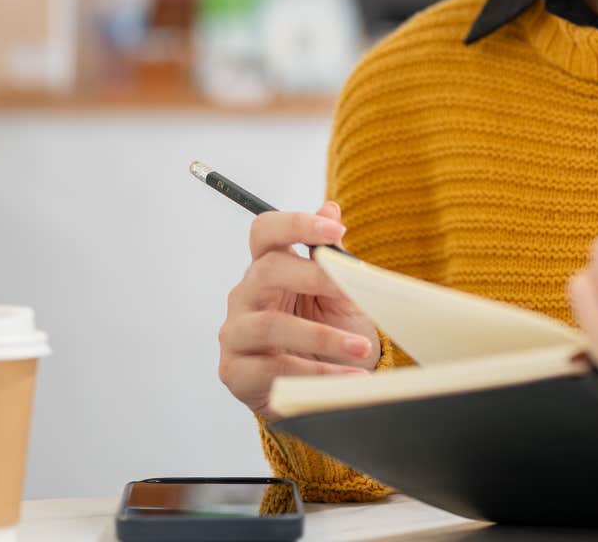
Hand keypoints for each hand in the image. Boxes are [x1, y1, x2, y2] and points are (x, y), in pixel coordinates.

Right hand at [218, 201, 380, 420]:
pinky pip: (272, 369)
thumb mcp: (340, 296)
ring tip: (361, 348)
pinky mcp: (236, 373)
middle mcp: (245, 296)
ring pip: (270, 325)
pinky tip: (345, 377)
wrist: (324, 390)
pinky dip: (314, 373)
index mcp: (268, 269)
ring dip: (321, 336)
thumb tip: (331, 207)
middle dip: (313, 277)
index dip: (296, 225)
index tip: (336, 229)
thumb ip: (333, 257)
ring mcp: (236, 334)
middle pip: (266, 270)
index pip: (265, 232)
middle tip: (353, 291)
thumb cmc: (330, 335)